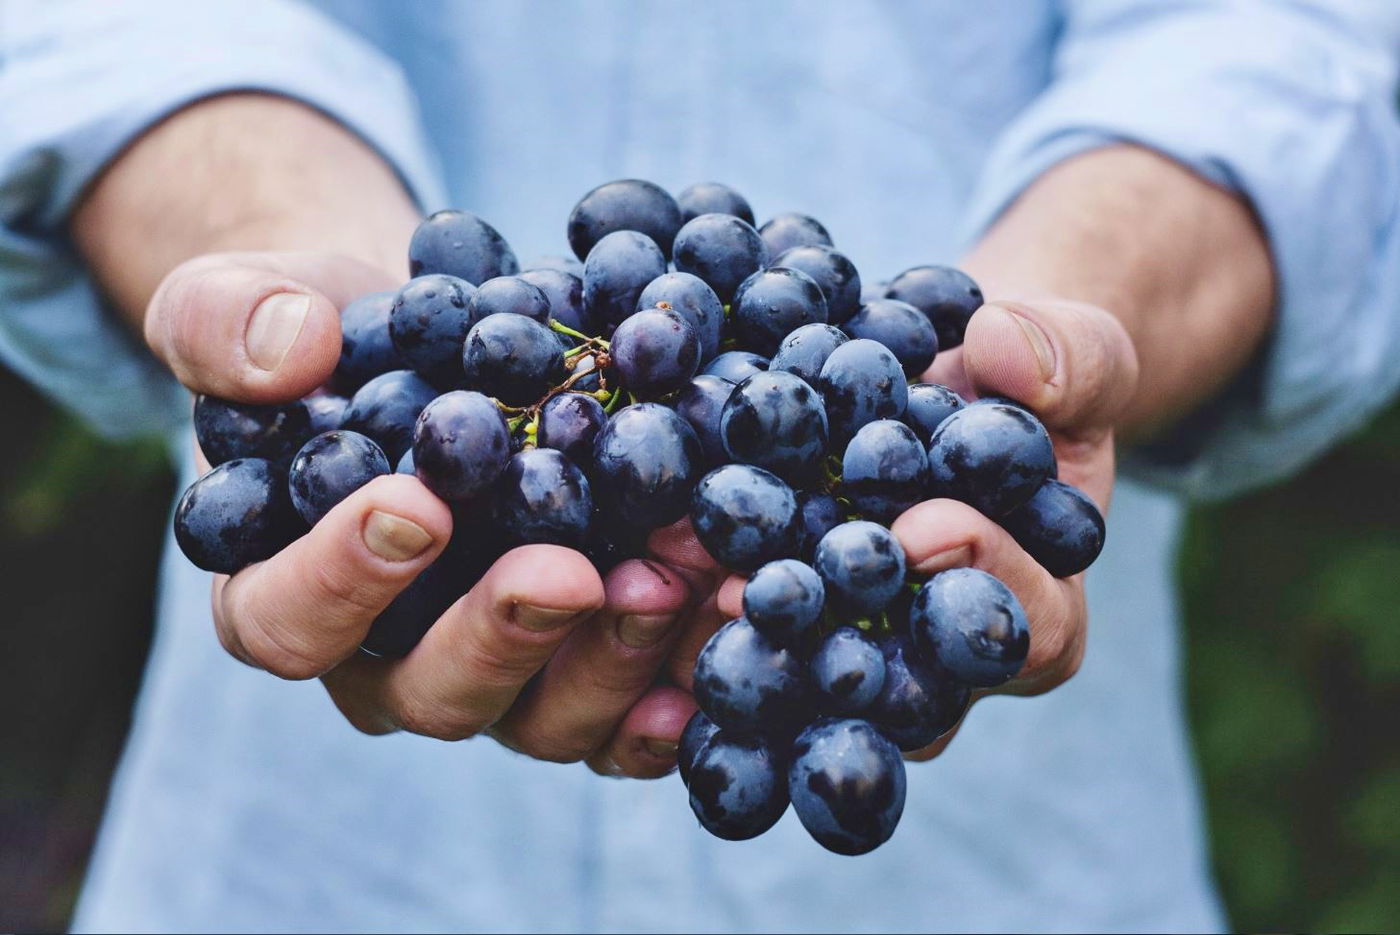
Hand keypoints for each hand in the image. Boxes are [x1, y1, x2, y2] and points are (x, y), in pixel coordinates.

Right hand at [148, 250, 698, 776]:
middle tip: (570, 572)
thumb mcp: (245, 302)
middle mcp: (390, 660)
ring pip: (547, 716)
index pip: (287, 620)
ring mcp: (499, 675)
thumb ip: (227, 322)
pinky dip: (685, 681)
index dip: (342, 579)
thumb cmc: (326, 336)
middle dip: (506, 635)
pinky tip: (733, 625)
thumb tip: (288, 350)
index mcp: (285, 592)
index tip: (416, 505)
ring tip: (682, 576)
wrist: (436, 345)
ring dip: (618, 656)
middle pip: (433, 692)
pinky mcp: (584, 667)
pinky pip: (632, 711)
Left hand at [710, 296, 1138, 757]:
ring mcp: (856, 650)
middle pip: (898, 684)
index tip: (923, 526)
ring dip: (741, 634)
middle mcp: (941, 661)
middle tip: (764, 591)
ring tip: (682, 579)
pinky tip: (638, 564)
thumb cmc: (1029, 381)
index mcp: (1038, 612)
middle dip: (832, 635)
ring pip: (806, 674)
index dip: (982, 579)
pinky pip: (744, 630)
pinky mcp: (785, 620)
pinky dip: (694, 599)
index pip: (1027, 628)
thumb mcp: (1077, 354)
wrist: (950, 384)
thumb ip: (1069, 359)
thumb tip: (1001, 349)